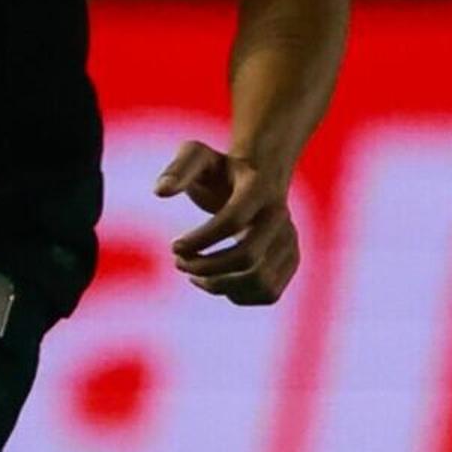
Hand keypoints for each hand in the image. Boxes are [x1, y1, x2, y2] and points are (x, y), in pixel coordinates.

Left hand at [157, 140, 298, 303]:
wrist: (258, 177)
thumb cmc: (219, 169)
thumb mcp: (196, 155)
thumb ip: (178, 169)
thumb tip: (160, 192)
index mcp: (259, 188)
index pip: (232, 221)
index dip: (199, 240)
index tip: (174, 246)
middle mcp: (281, 217)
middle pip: (247, 257)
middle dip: (205, 267)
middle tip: (178, 262)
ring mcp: (290, 240)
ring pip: (260, 282)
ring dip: (219, 285)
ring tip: (193, 274)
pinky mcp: (291, 261)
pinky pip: (268, 293)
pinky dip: (236, 295)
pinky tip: (214, 281)